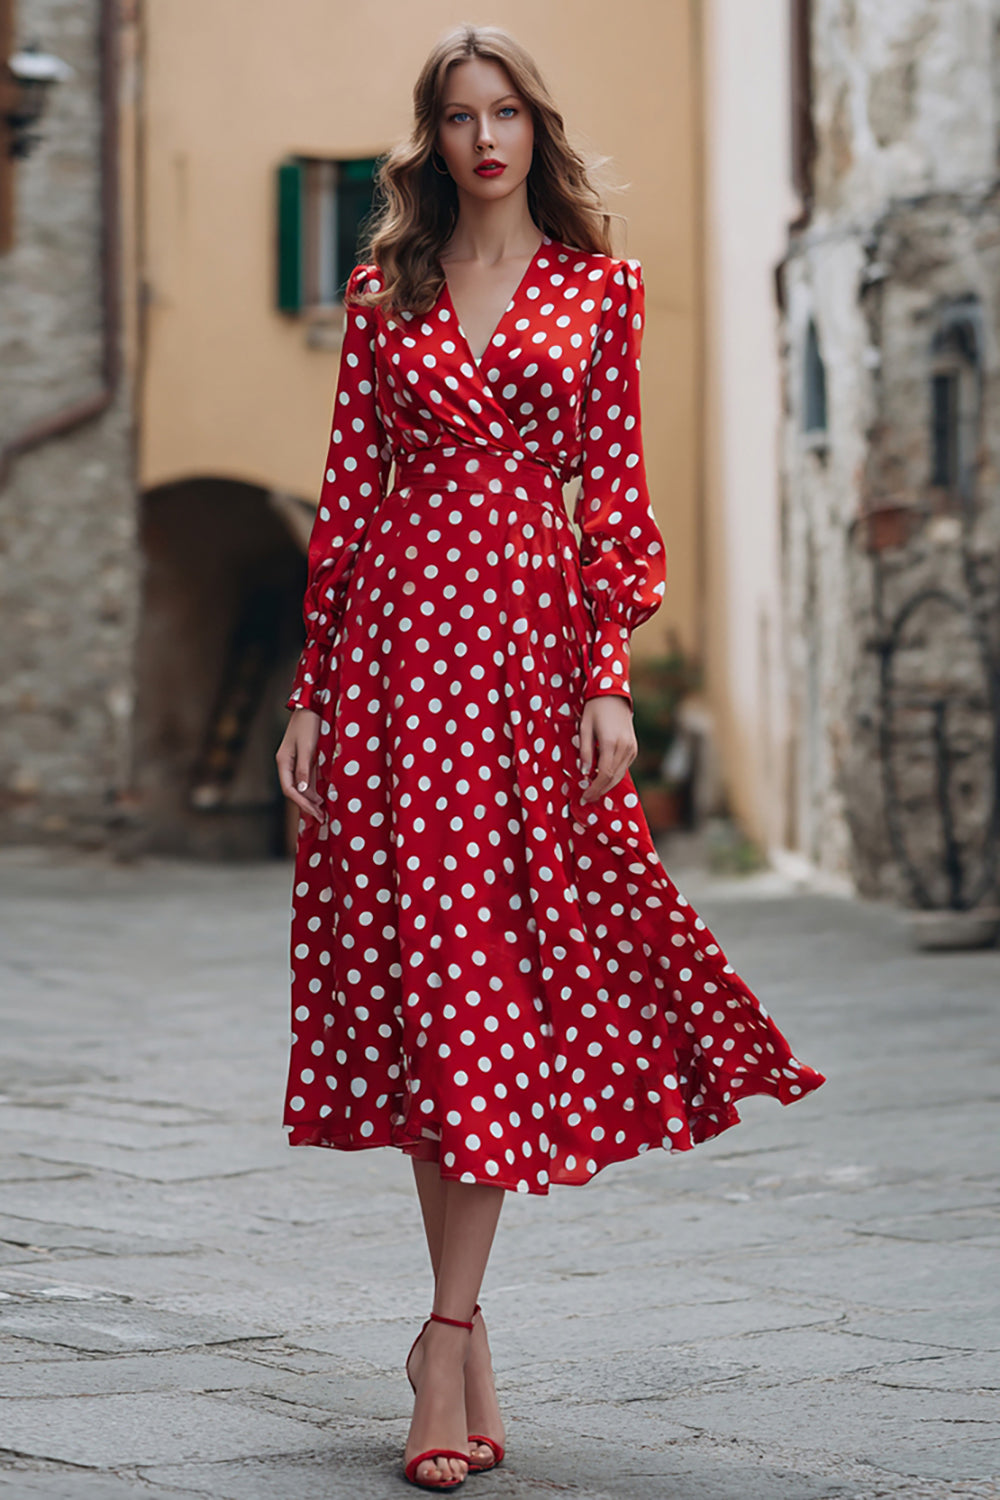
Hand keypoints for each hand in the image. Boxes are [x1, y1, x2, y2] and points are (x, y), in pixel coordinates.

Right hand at [276, 708, 325, 822]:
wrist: (312, 705)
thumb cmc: (308, 724)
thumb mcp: (307, 747)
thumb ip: (304, 769)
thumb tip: (301, 790)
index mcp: (283, 762)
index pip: (289, 789)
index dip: (302, 803)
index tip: (315, 813)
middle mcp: (287, 764)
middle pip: (294, 790)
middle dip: (307, 805)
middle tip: (321, 817)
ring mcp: (295, 762)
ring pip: (300, 786)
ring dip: (311, 799)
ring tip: (323, 810)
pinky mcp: (304, 758)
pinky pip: (307, 778)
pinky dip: (313, 788)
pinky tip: (321, 796)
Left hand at [579, 695, 636, 803]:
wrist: (614, 695)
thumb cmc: (595, 709)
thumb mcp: (585, 727)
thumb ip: (584, 750)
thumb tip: (584, 771)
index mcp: (611, 742)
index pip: (604, 773)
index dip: (594, 787)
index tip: (585, 796)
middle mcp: (624, 747)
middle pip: (613, 777)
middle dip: (600, 790)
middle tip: (588, 798)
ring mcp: (631, 748)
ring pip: (620, 774)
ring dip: (607, 785)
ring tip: (594, 791)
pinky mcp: (634, 748)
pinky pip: (624, 767)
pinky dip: (614, 775)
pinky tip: (603, 778)